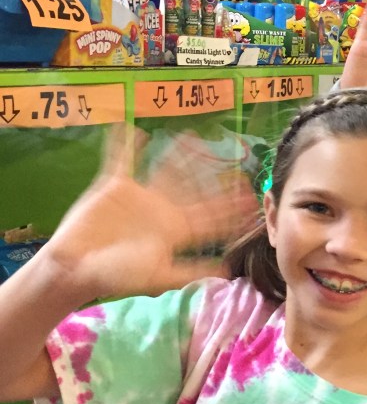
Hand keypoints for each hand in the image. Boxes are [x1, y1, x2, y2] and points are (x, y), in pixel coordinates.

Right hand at [41, 126, 257, 305]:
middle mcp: (162, 209)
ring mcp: (139, 196)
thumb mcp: (159, 276)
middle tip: (231, 157)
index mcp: (175, 230)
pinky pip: (119, 159)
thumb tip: (227, 271)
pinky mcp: (113, 187)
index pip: (210, 216)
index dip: (231, 207)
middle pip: (192, 187)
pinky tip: (129, 126)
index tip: (252, 197)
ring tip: (191, 134)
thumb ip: (191, 270)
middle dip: (210, 175)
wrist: (78, 269)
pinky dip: (122, 144)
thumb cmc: (118, 276)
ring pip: (163, 168)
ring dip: (176, 153)